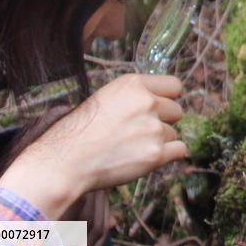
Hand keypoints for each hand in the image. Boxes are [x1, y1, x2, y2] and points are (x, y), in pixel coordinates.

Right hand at [0, 74, 187, 219]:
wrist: (64, 162)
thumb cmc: (80, 131)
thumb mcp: (106, 97)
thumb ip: (135, 95)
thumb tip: (159, 98)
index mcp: (134, 84)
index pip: (174, 86)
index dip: (166, 98)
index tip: (157, 108)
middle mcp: (147, 103)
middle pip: (176, 110)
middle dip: (162, 121)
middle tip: (138, 132)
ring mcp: (153, 129)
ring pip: (173, 133)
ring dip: (159, 141)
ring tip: (132, 147)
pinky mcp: (156, 154)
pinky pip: (180, 150)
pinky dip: (169, 155)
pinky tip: (150, 157)